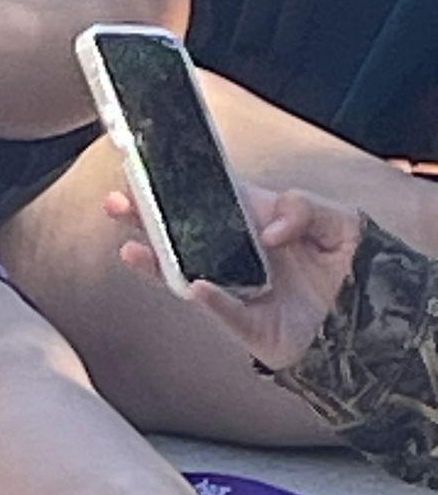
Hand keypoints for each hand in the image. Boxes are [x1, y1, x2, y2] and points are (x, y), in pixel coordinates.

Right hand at [107, 184, 360, 369]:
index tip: (142, 168)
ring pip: (189, 273)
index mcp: (254, 222)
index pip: (207, 198)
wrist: (377, 321)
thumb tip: (268, 231)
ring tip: (131, 244)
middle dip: (147, 217)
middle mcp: (237, 254)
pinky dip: (213, 300)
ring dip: (158, 260)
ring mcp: (239, 289)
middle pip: (182, 233)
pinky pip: (226, 313)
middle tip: (117, 201)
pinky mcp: (251, 326)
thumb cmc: (352, 266)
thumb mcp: (341, 222)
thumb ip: (305, 209)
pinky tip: (196, 285)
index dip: (174, 184)